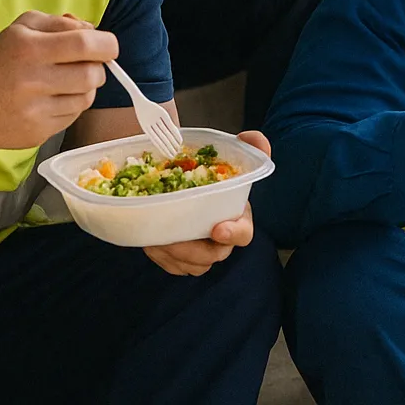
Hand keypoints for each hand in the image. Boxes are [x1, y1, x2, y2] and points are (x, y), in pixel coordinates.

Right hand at [0, 12, 113, 150]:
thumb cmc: (0, 62)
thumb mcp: (23, 28)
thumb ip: (61, 23)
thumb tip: (94, 31)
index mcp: (29, 48)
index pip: (85, 44)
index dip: (106, 45)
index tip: (106, 47)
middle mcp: (31, 80)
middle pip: (92, 74)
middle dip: (97, 68)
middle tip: (83, 65)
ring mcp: (34, 110)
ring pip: (87, 97)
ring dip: (84, 88)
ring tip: (64, 83)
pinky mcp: (38, 132)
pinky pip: (74, 116)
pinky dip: (72, 106)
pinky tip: (52, 100)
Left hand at [144, 131, 268, 275]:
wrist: (186, 181)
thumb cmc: (212, 172)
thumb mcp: (231, 155)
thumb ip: (250, 145)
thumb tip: (253, 137)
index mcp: (238, 216)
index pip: (244, 234)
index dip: (233, 234)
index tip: (217, 228)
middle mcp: (222, 239)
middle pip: (212, 256)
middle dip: (191, 250)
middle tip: (171, 236)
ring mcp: (202, 251)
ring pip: (191, 266)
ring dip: (172, 255)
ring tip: (155, 236)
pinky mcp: (182, 258)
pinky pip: (173, 266)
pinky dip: (161, 257)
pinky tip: (152, 240)